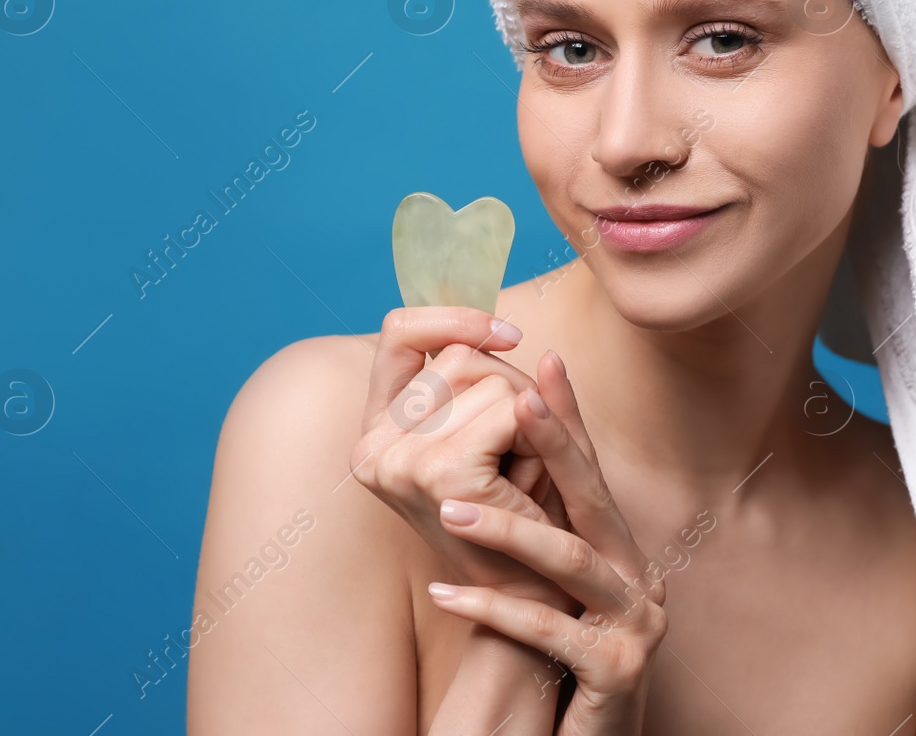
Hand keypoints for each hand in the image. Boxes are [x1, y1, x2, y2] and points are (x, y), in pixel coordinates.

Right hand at [351, 306, 574, 612]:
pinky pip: (513, 410)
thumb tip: (503, 325)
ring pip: (493, 381)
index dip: (452, 319)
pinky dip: (542, 435)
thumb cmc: (522, 513)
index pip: (398, 334)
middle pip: (460, 356)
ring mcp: (400, 461)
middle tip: (523, 449)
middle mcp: (373, 447)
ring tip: (527, 473)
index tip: (509, 335)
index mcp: (375, 433)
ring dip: (532, 417)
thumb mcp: (495, 431)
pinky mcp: (442, 474)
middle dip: (512, 386)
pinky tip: (536, 479)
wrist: (538, 595)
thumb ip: (486, 375)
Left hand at [426, 351, 667, 735]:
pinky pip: (551, 633)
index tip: (543, 359)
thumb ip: (544, 525)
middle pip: (595, 500)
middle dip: (556, 446)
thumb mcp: (560, 586)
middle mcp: (640, 578)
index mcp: (623, 550)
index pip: (593, 471)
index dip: (570, 416)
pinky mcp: (615, 672)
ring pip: (573, 563)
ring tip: (451, 511)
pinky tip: (446, 596)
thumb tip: (498, 454)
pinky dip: (497, 611)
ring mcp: (634, 624)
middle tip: (514, 402)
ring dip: (511, 530)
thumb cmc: (569, 659)